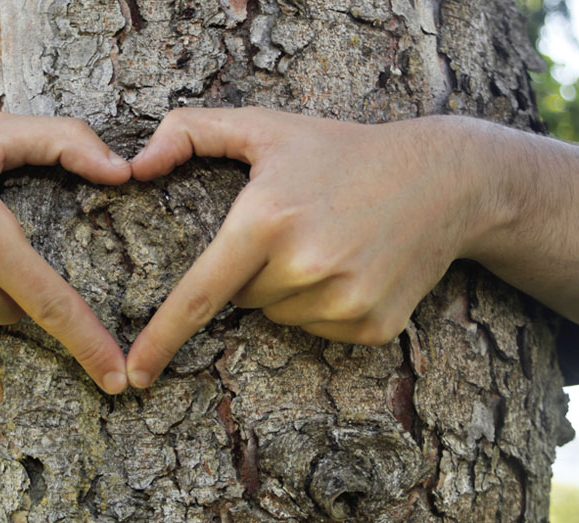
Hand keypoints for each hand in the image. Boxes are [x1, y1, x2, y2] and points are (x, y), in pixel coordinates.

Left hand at [124, 108, 488, 387]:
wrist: (444, 179)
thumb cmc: (342, 151)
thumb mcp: (266, 127)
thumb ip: (190, 132)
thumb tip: (134, 165)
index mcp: (266, 221)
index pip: (198, 295)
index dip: (160, 339)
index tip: (134, 374)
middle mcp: (304, 267)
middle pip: (242, 299)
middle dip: (253, 271)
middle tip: (296, 228)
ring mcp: (343, 301)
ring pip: (278, 317)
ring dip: (288, 290)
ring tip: (329, 242)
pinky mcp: (372, 326)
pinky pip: (318, 330)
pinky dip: (323, 306)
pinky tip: (354, 265)